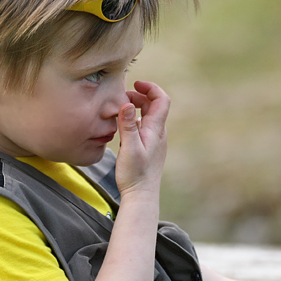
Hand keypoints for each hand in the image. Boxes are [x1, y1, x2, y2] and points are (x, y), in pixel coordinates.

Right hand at [114, 81, 169, 196]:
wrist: (141, 196)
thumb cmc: (135, 174)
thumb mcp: (129, 148)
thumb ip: (127, 126)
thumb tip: (126, 103)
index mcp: (155, 130)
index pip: (161, 100)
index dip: (151, 88)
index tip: (136, 84)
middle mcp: (158, 133)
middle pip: (153, 106)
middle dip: (139, 96)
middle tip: (122, 97)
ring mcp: (155, 141)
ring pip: (148, 117)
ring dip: (136, 108)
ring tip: (119, 110)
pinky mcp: (149, 148)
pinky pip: (144, 127)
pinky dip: (134, 120)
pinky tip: (122, 127)